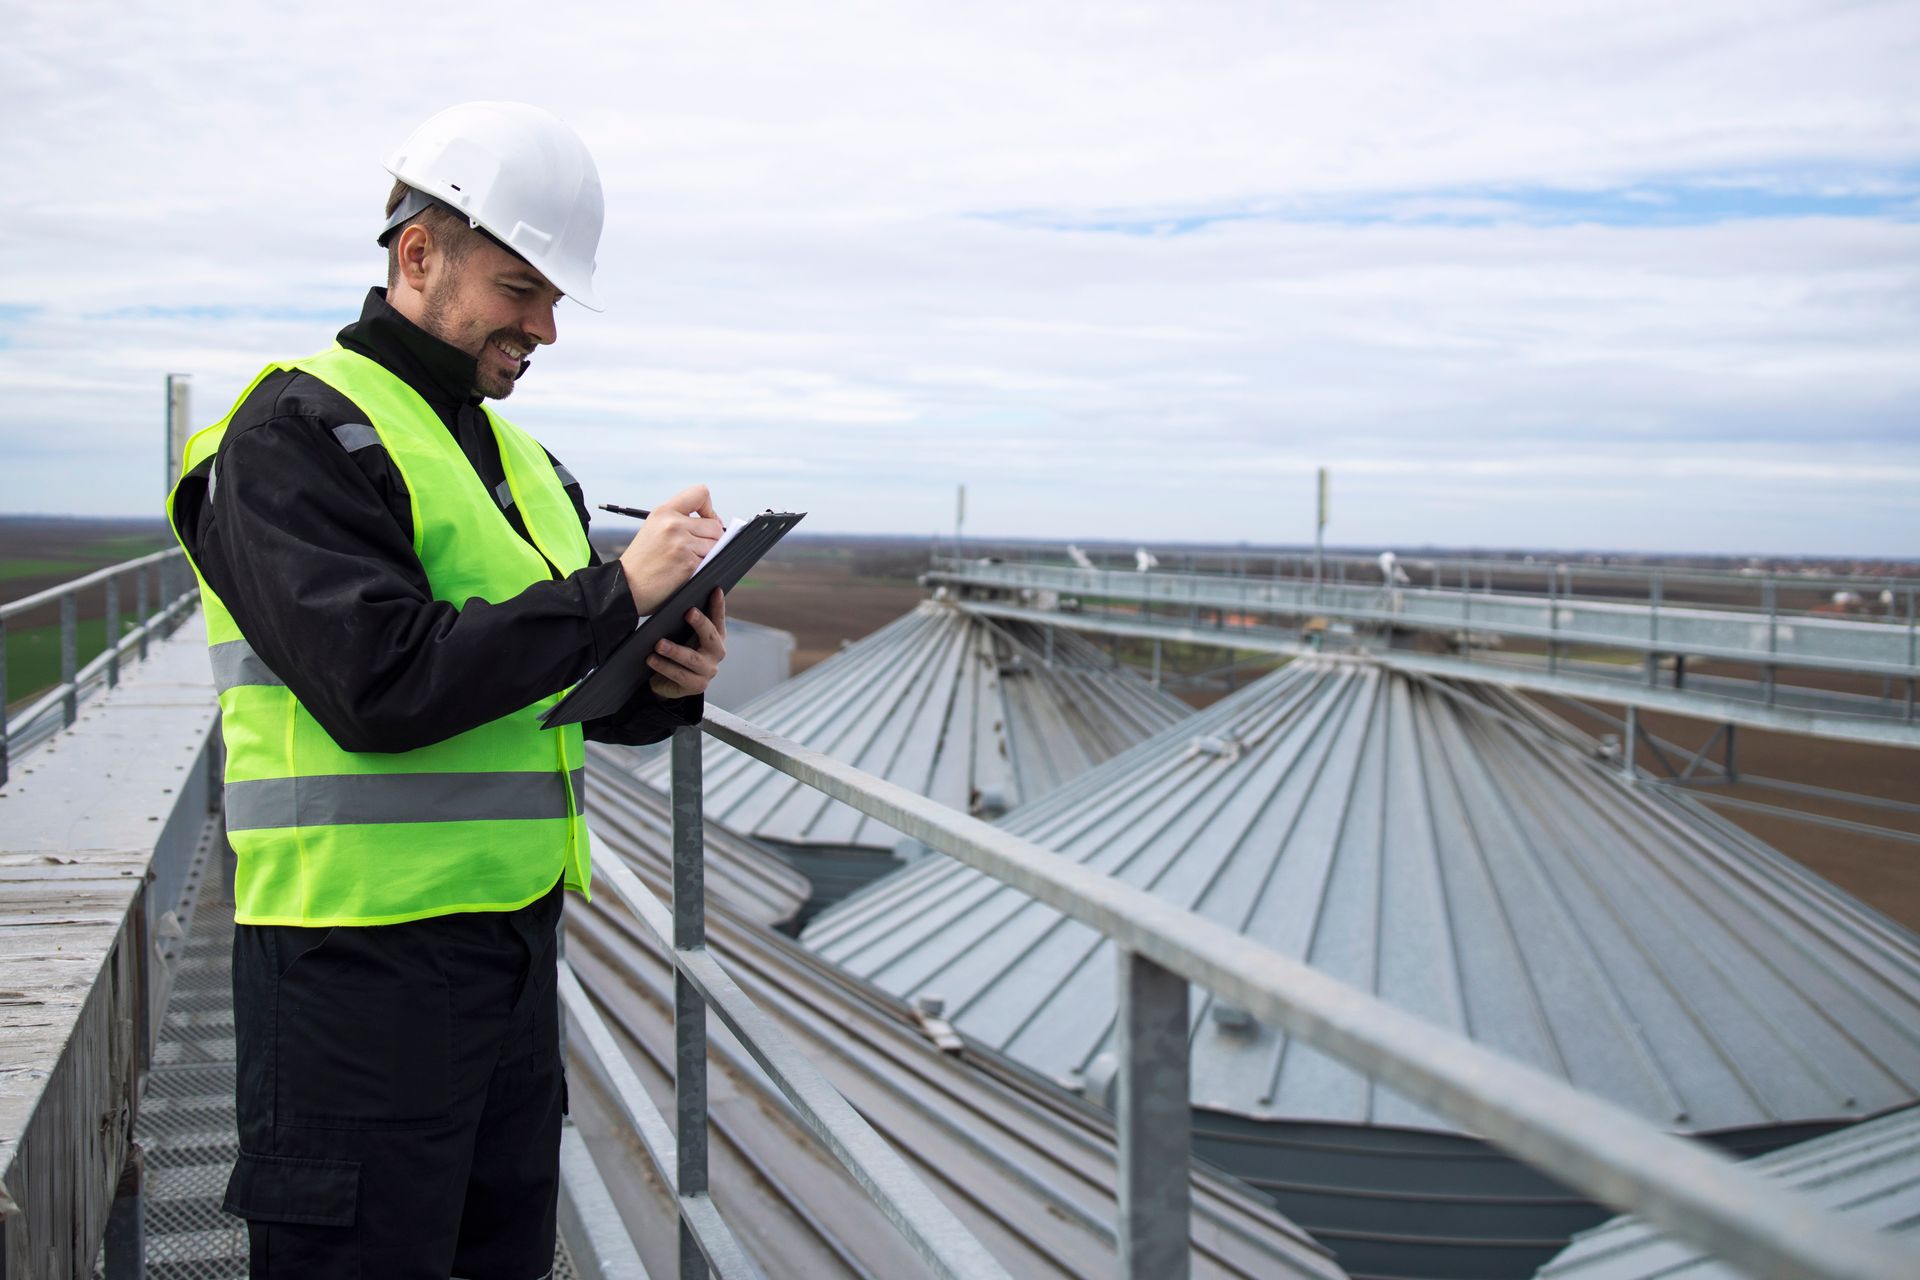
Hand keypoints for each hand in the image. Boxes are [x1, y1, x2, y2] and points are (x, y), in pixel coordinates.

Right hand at [618, 485, 723, 613]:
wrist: (627, 586)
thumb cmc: (642, 561)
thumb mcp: (654, 529)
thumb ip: (679, 520)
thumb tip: (715, 522)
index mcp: (664, 512)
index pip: (700, 493)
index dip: (709, 508)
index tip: (705, 521)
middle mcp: (673, 524)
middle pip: (714, 525)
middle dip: (711, 539)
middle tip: (696, 549)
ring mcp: (681, 543)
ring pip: (715, 544)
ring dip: (708, 554)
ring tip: (686, 560)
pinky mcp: (688, 562)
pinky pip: (710, 560)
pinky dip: (702, 567)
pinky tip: (685, 571)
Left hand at [648, 588, 727, 699]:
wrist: (669, 684)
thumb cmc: (678, 653)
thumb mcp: (683, 635)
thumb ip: (687, 621)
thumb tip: (677, 595)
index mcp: (716, 638)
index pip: (719, 619)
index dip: (719, 605)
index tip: (715, 590)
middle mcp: (717, 654)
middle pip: (711, 637)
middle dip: (700, 624)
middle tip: (688, 612)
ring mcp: (708, 671)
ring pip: (692, 659)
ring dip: (675, 650)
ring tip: (658, 644)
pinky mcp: (697, 686)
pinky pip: (679, 675)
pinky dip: (664, 667)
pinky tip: (651, 659)